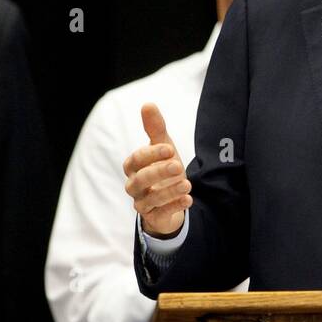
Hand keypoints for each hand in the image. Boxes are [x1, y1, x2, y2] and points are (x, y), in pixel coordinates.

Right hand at [123, 103, 191, 237]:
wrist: (169, 197)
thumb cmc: (162, 167)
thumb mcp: (162, 147)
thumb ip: (155, 128)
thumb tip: (147, 104)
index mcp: (133, 167)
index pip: (136, 160)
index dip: (151, 154)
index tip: (169, 148)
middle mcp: (134, 185)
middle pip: (140, 180)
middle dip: (159, 172)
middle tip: (178, 165)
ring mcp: (142, 203)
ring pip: (151, 199)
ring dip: (170, 191)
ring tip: (187, 184)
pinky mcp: (154, 217)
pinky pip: (161, 214)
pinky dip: (174, 207)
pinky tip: (188, 200)